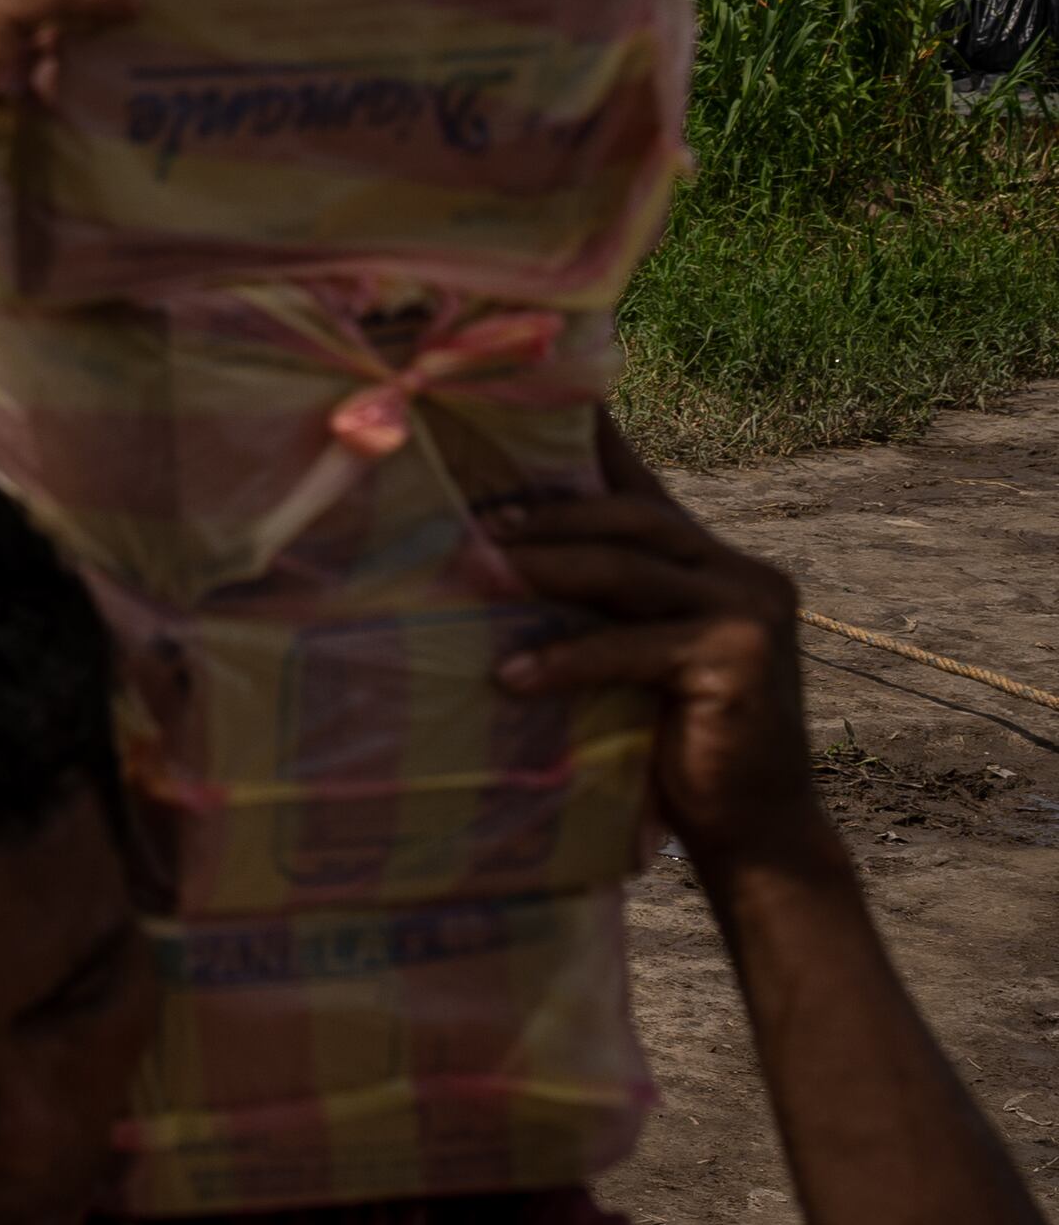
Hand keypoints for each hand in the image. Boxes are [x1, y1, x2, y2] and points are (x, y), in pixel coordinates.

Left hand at [494, 413, 841, 882]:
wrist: (751, 825)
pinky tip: (510, 676)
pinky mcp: (741, 658)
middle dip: (546, 515)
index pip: (642, 486)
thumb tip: (491, 562)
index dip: (596, 437)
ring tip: (475, 576)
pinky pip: (632, 646)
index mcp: (709, 561)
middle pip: (631, 518)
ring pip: (628, 569)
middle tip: (473, 523)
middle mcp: (737, 570)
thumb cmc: (671, 739)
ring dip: (544, 570)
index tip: (540, 398)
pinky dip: (565, 658)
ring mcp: (749, 609)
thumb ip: (596, 605)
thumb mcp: (632, 656)